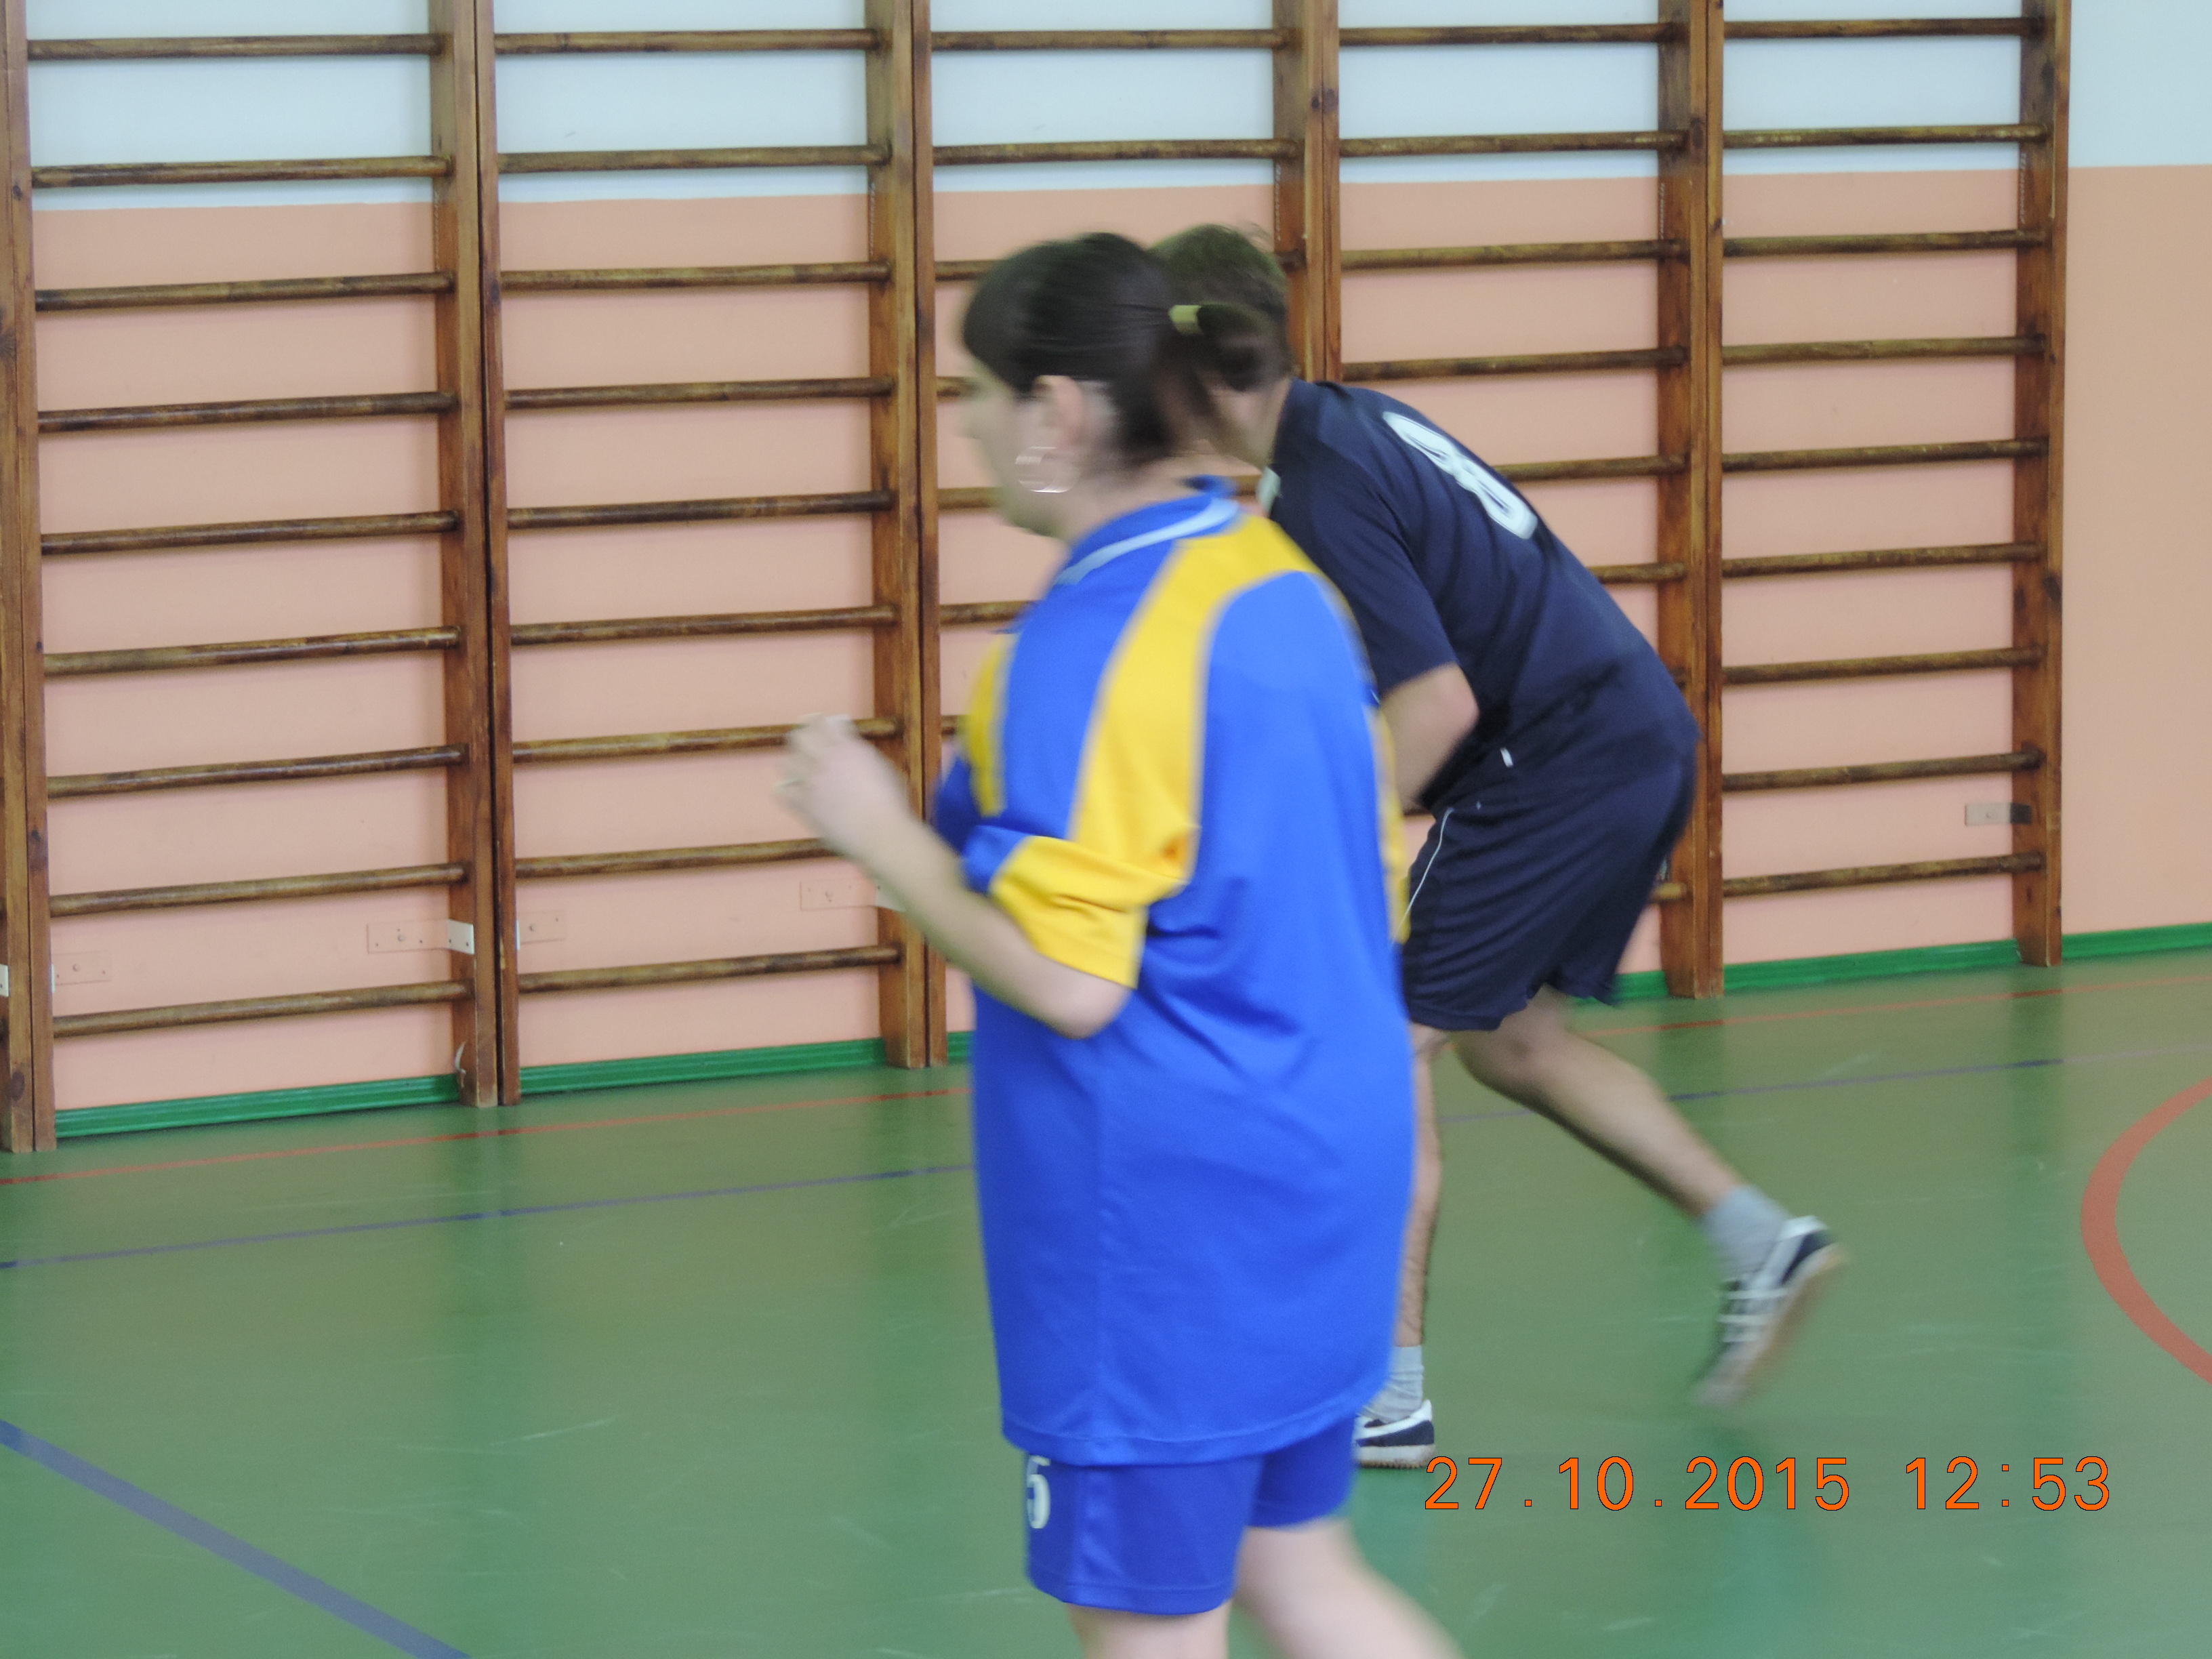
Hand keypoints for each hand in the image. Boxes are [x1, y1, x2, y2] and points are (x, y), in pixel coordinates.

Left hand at [776, 715, 915, 864]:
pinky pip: (782, 792)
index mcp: (847, 748)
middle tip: (806, 746)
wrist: (881, 833)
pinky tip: (795, 793)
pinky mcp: (804, 805)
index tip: (819, 726)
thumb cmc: (890, 803)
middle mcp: (825, 760)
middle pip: (798, 737)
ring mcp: (812, 783)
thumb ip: (861, 754)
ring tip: (800, 770)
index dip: (819, 723)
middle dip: (801, 739)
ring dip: (793, 765)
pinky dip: (787, 791)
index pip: (822, 723)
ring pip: (785, 762)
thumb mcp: (882, 767)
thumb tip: (850, 746)